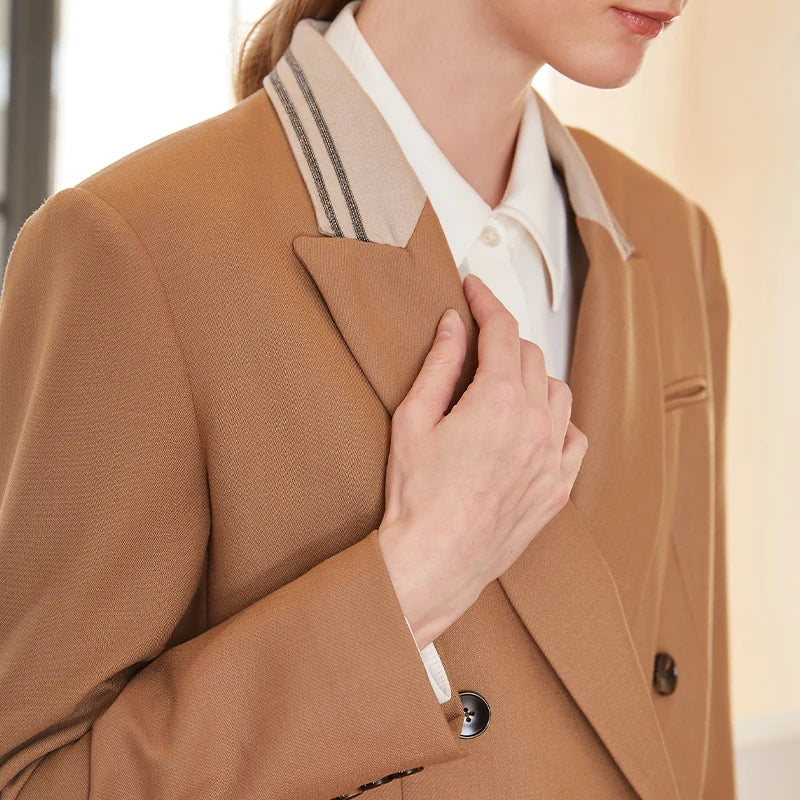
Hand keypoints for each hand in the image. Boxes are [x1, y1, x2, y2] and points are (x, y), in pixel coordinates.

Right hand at [377, 273, 588, 648]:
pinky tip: (536, 426)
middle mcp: (534, 424)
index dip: (488, 302)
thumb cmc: (417, 499)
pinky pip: (574, 438)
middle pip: (532, 357)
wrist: (434, 560)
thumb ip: (440, 365)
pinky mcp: (557, 488)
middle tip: (481, 340)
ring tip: (506, 382)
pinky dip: (558, 421)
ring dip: (534, 377)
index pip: (502, 332)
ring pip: (558, 392)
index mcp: (498, 401)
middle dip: (506, 340)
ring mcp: (551, 458)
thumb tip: (454, 327)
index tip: (476, 290)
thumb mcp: (413, 420)